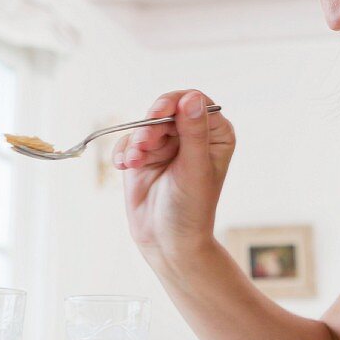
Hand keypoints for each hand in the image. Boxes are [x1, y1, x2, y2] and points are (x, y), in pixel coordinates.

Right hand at [112, 90, 234, 262]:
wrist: (166, 241)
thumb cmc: (190, 209)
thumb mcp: (194, 169)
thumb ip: (193, 132)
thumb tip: (191, 98)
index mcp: (215, 135)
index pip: (196, 102)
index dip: (175, 103)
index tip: (158, 114)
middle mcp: (192, 135)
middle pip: (167, 110)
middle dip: (151, 126)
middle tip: (143, 144)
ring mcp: (166, 144)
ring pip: (145, 124)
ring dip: (136, 141)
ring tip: (135, 161)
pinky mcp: (144, 155)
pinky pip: (128, 141)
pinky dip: (124, 152)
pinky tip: (125, 166)